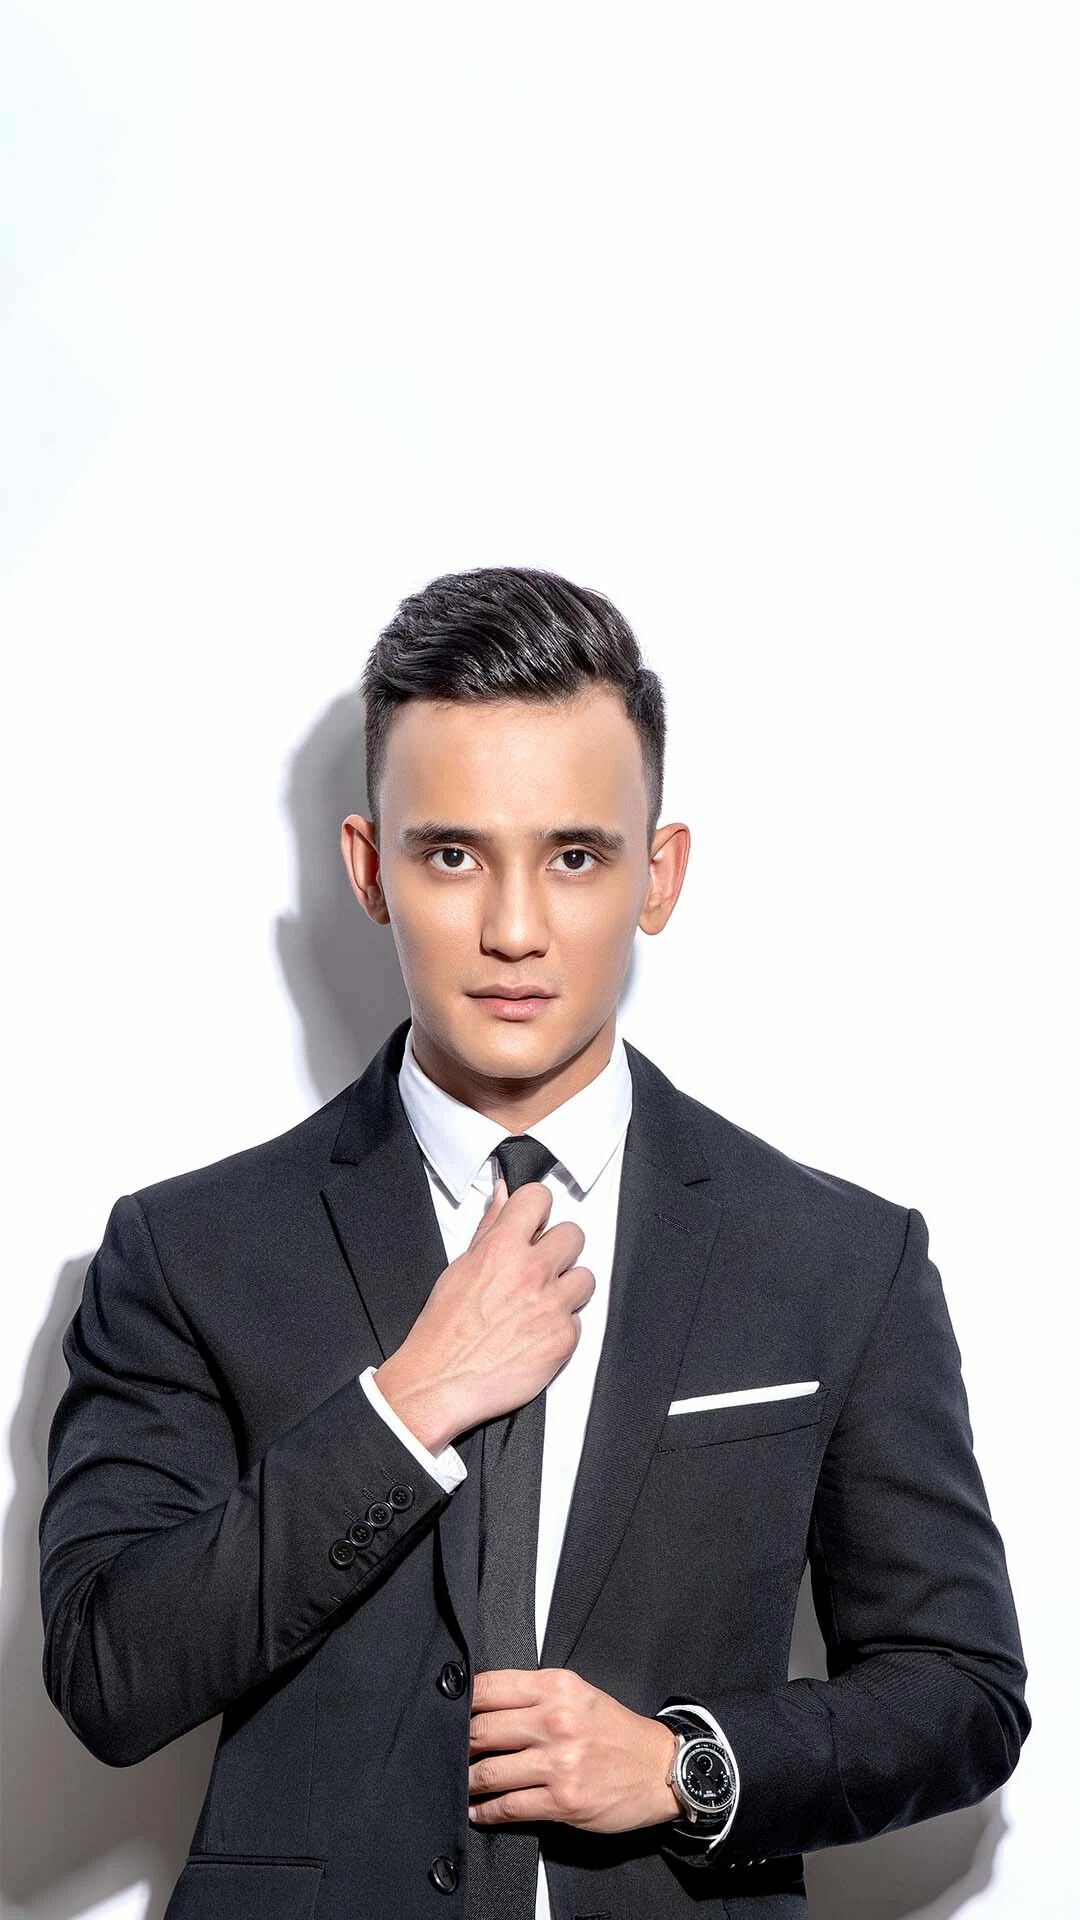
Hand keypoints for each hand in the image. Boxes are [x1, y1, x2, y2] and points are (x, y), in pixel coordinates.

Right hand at [374, 1178, 593, 1450]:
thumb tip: (503, 1192)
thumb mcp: (460, 1267)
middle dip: (559, 1249)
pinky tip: (536, 1334)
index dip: (538, 1210)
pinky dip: (561, 1326)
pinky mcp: (564, 1338)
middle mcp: (531, 1271)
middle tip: (541, 1268)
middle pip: (574, 1234)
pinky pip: (579, 1320)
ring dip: (568, 1288)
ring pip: (585, 1277)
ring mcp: (552, 1305)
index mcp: (501, 1247)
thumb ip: (489, 1227)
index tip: (534, 1224)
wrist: (440, 1382)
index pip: (540, 1197)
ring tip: (542, 1304)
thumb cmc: (444, 1327)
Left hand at [467, 1667, 681, 1832]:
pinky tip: (477, 1810)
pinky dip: (485, 1811)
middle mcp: (555, 1720)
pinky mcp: (562, 1800)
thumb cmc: (615, 1731)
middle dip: (459, 1744)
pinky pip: (508, 1807)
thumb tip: (484, 1706)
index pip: (489, 1688)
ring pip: (488, 1772)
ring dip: (467, 1781)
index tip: (449, 1714)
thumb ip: (535, 1695)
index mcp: (557, 1686)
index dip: (461, 1703)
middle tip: (449, 1751)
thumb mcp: (578, 1694)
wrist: (660, 1768)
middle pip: (481, 1730)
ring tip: (461, 1782)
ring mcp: (558, 1762)